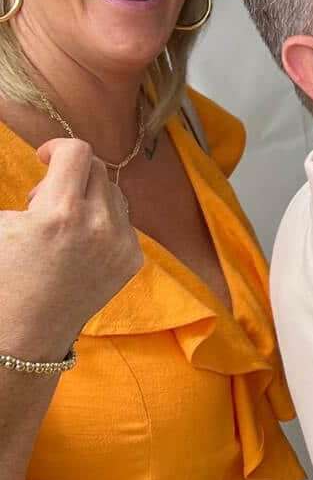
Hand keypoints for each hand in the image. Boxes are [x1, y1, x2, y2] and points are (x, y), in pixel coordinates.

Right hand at [0, 139, 142, 358]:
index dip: (57, 148)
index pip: (77, 152)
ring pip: (113, 194)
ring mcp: (121, 244)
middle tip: (45, 201)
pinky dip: (104, 222)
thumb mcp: (2, 226)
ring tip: (63, 225)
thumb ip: (31, 193)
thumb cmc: (5, 277)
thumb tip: (50, 171)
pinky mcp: (133, 259)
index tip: (45, 158)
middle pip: (97, 170)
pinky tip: (81, 244)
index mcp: (60, 213)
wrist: (25, 332)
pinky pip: (124, 221)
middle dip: (70, 176)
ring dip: (90, 197)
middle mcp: (99, 225)